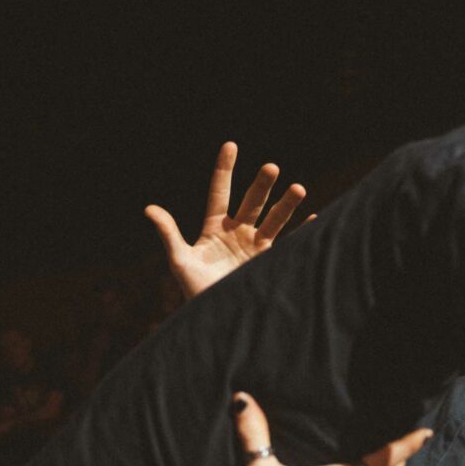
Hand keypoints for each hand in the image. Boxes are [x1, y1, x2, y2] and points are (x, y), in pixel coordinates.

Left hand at [147, 143, 308, 299]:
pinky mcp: (269, 262)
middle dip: (262, 185)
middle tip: (271, 168)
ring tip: (298, 188)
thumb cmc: (194, 290)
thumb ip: (169, 233)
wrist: (215, 319)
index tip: (230, 145)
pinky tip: (315, 220)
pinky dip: (302, 233)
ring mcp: (255, 247)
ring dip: (286, 205)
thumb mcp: (180, 260)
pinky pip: (289, 244)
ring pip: (273, 219)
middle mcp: (238, 232)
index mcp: (215, 227)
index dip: (224, 168)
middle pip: (252, 201)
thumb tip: (149, 208)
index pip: (219, 191)